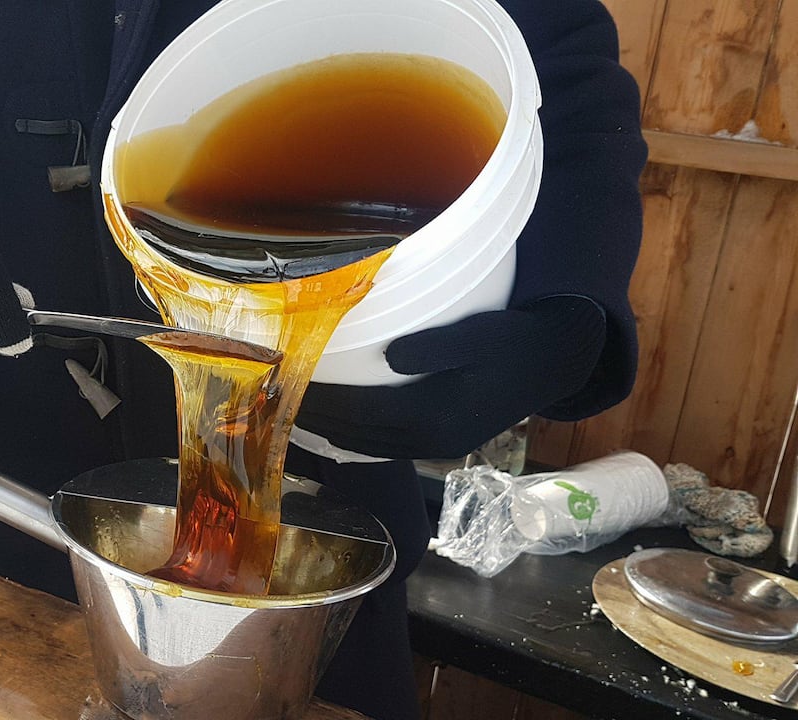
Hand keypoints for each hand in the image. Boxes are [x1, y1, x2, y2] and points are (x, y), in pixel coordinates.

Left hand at [296, 296, 606, 458]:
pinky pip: (383, 443)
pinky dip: (354, 432)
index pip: (360, 411)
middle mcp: (430, 440)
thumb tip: (390, 356)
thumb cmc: (516, 340)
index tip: (288, 379)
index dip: (321, 398)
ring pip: (367, 443)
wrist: (559, 360)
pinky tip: (336, 418)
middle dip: (316, 414)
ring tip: (296, 405)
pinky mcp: (442, 441)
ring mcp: (436, 445)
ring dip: (330, 426)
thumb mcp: (481, 334)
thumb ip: (436, 346)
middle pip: (356, 433)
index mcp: (437, 416)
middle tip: (277, 393)